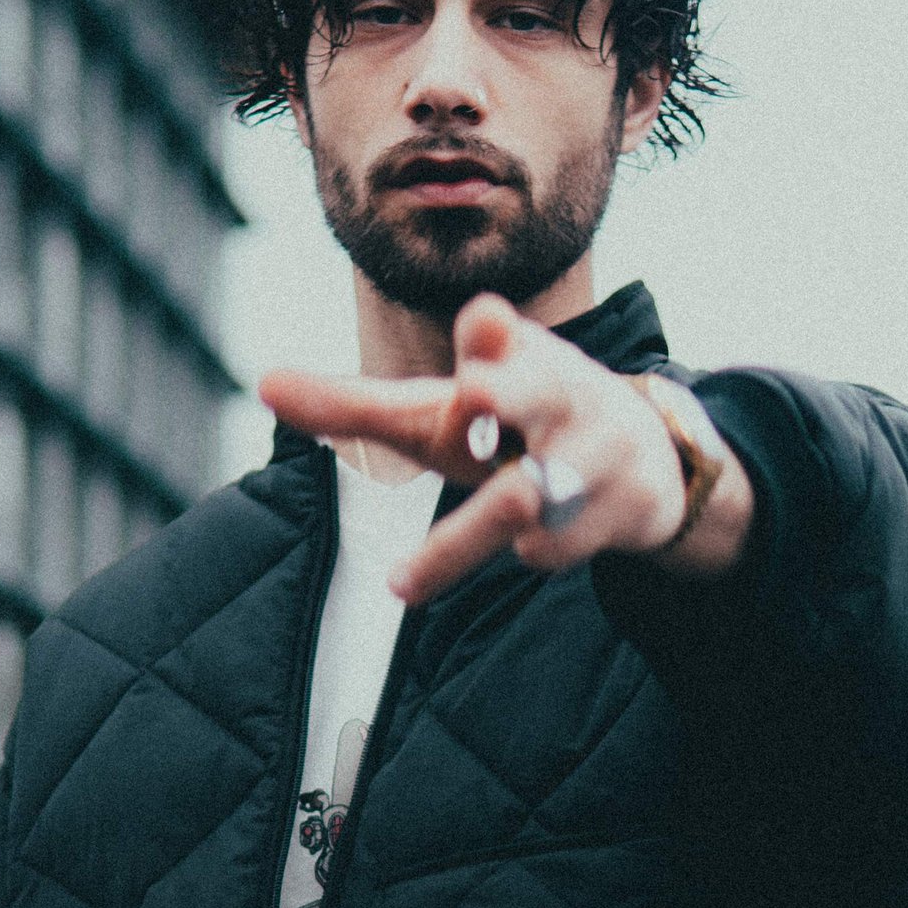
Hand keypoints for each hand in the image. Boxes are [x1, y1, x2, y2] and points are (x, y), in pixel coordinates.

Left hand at [260, 296, 751, 607]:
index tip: (480, 322)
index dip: (490, 333)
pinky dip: (534, 552)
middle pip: (536, 393)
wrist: (646, 459)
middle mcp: (558, 394)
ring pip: (528, 497)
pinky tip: (525, 548)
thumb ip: (355, 405)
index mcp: (512, 358)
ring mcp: (594, 453)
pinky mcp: (621, 508)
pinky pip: (558, 546)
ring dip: (467, 536)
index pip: (498, 335)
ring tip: (400, 585)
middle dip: (510, 392)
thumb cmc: (515, 426)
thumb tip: (261, 383)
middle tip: (477, 390)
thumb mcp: (438, 413)